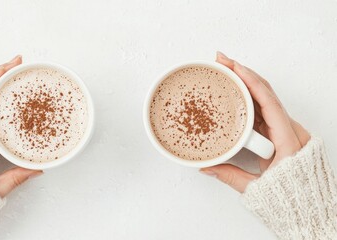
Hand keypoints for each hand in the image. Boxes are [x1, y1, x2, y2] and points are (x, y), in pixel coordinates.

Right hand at [199, 52, 309, 192]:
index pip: (268, 102)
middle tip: (221, 60)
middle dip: (243, 72)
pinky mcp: (279, 131)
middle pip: (265, 92)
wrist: (312, 205)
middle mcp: (288, 129)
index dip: (250, 81)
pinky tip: (234, 89)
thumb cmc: (291, 196)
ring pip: (264, 97)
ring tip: (224, 69)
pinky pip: (263, 107)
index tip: (234, 67)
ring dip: (244, 80)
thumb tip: (206, 167)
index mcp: (288, 140)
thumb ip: (231, 176)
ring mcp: (284, 128)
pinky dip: (248, 94)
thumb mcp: (258, 188)